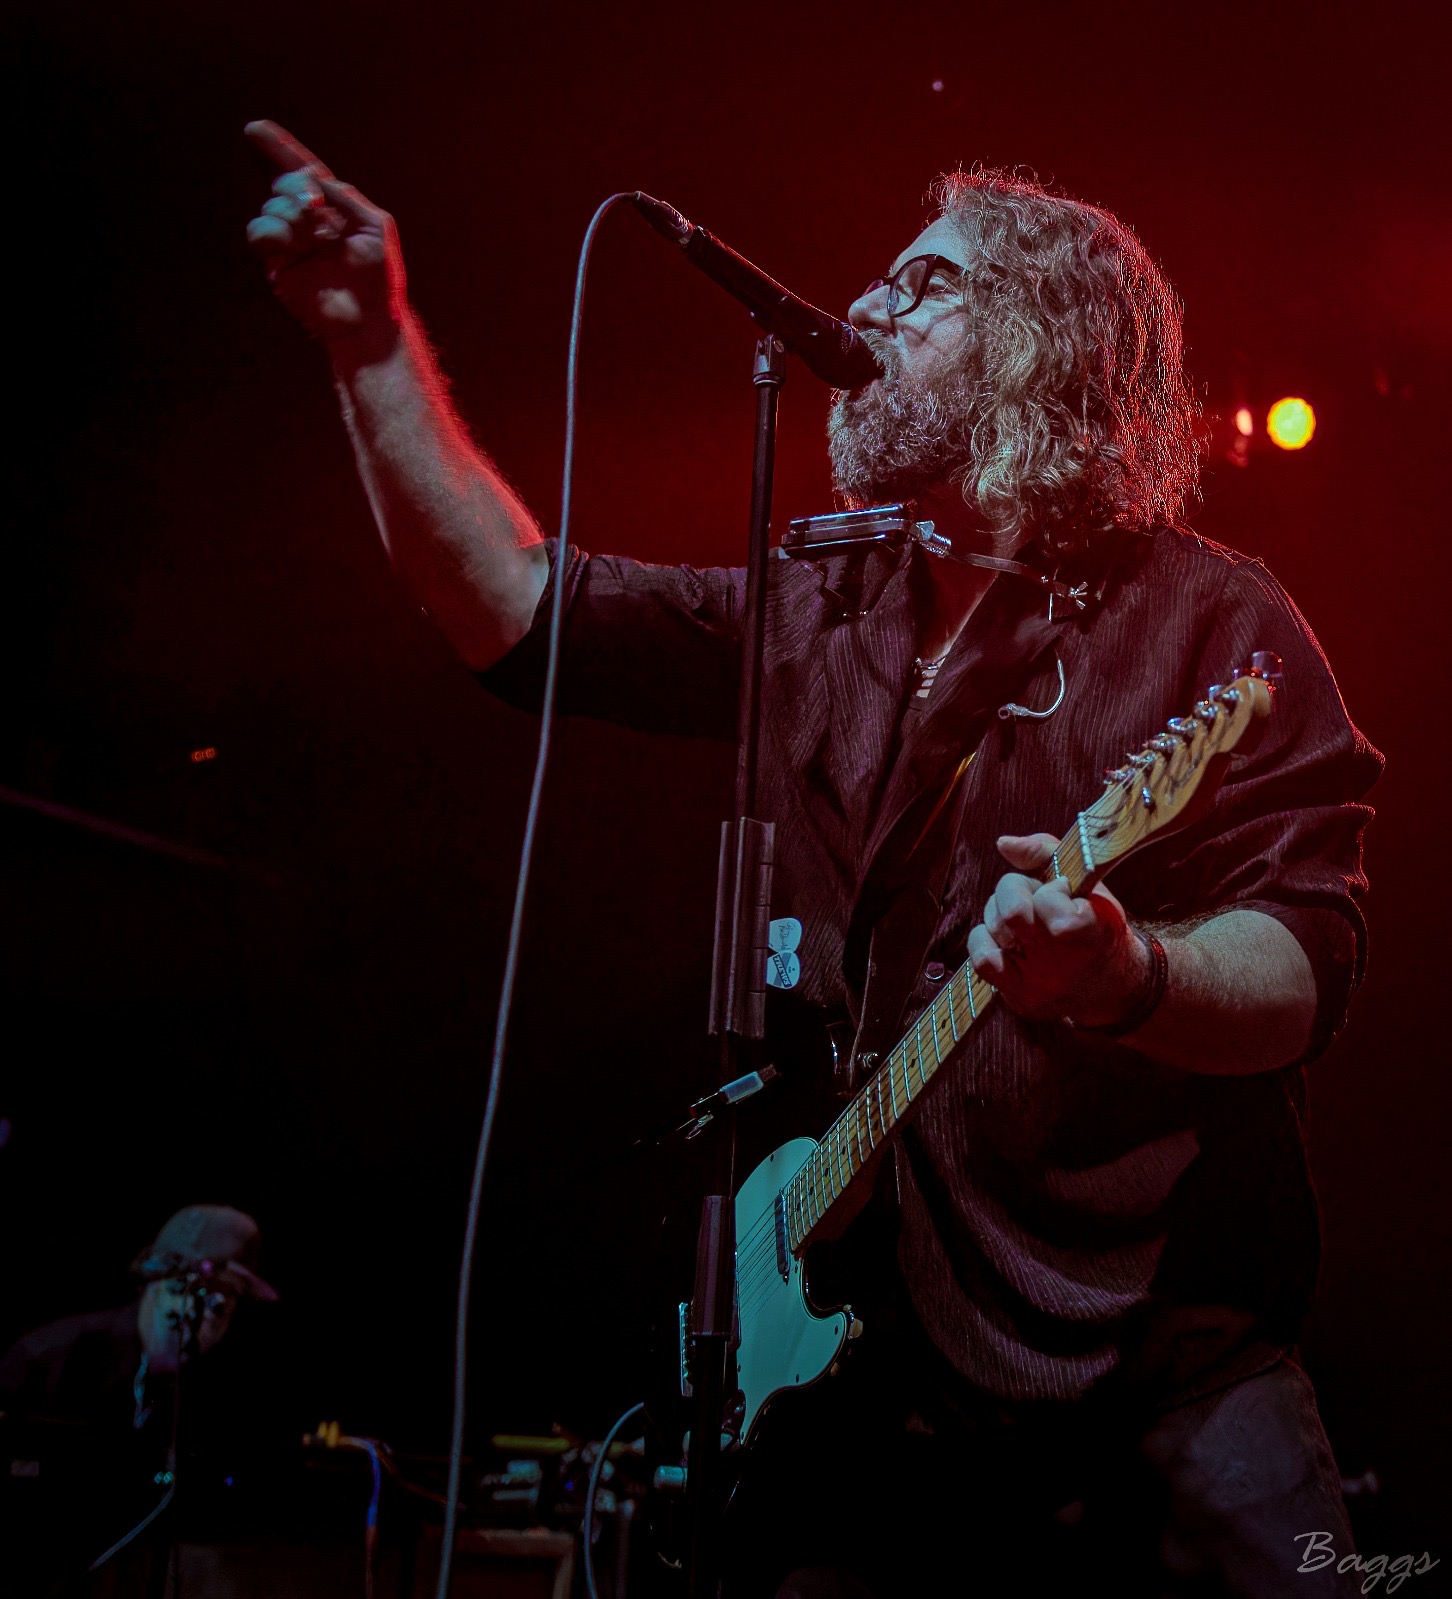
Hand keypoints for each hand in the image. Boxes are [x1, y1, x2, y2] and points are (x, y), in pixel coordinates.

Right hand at [244, 120, 403, 355]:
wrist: (368, 320)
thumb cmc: (379, 278)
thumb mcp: (375, 225)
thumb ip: (346, 195)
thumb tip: (315, 176)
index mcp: (333, 211)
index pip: (303, 173)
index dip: (279, 150)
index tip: (254, 129)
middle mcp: (310, 224)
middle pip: (286, 184)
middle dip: (298, 187)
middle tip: (316, 209)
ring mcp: (292, 243)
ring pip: (272, 207)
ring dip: (291, 214)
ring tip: (316, 238)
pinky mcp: (277, 264)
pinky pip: (259, 232)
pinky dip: (271, 230)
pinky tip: (290, 242)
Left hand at [966, 833, 1146, 1023]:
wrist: (1112, 984)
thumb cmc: (1097, 923)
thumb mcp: (1087, 882)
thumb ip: (1045, 851)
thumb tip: (1003, 844)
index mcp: (1091, 932)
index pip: (1048, 898)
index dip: (1052, 888)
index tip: (1067, 895)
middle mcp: (1064, 963)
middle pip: (1012, 912)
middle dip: (1017, 892)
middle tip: (1035, 900)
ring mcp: (1040, 984)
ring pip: (994, 930)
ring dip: (1000, 915)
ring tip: (1023, 922)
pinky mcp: (1020, 997)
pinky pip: (982, 959)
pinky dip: (985, 940)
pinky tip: (1004, 940)